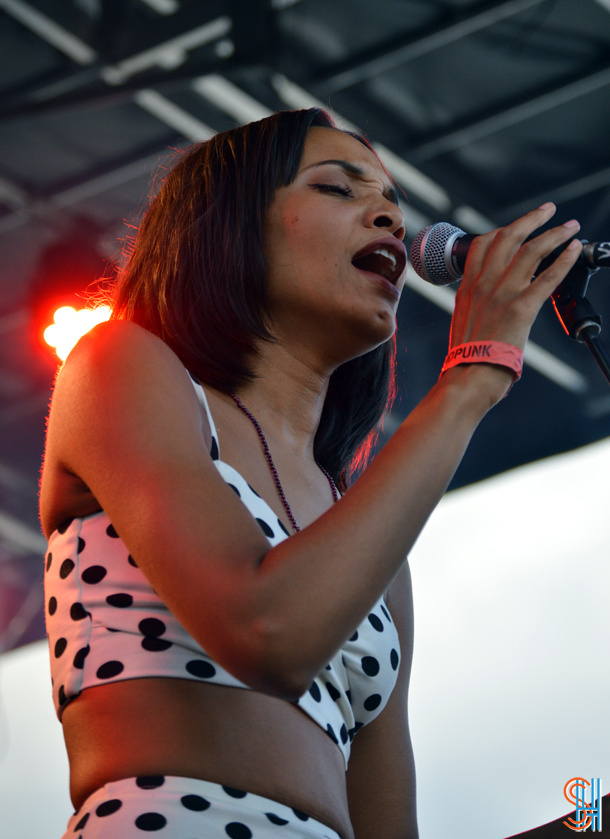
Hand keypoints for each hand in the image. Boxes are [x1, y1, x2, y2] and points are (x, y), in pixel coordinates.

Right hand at [449, 203, 581, 351]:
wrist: (469, 376)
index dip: (503, 230)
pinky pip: (547, 277)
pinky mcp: (521, 308)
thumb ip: (476, 303)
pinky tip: (574, 249)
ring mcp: (502, 294)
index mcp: (468, 287)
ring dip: (554, 234)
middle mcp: (484, 284)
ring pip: (531, 251)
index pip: (483, 245)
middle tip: (549, 210)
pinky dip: (564, 260)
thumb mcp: (463, 321)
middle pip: (508, 238)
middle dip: (532, 219)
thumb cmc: (467, 357)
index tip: (519, 227)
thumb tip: (488, 301)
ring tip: (570, 227)